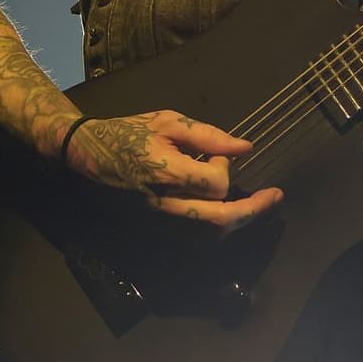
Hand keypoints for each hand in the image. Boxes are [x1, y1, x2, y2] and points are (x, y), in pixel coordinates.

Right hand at [65, 108, 282, 228]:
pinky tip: (227, 216)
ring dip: (235, 223)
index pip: (215, 184)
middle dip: (252, 211)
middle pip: (218, 221)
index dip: (224, 168)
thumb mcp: (167, 120)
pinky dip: (215, 231)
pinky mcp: (153, 232)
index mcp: (166, 173)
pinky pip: (192, 241)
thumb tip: (245, 148)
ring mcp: (158, 223)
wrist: (86, 157)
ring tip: (256, 207)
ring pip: (207, 237)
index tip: (218, 154)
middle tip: (276, 198)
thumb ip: (208, 135)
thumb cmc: (128, 132)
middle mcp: (164, 205)